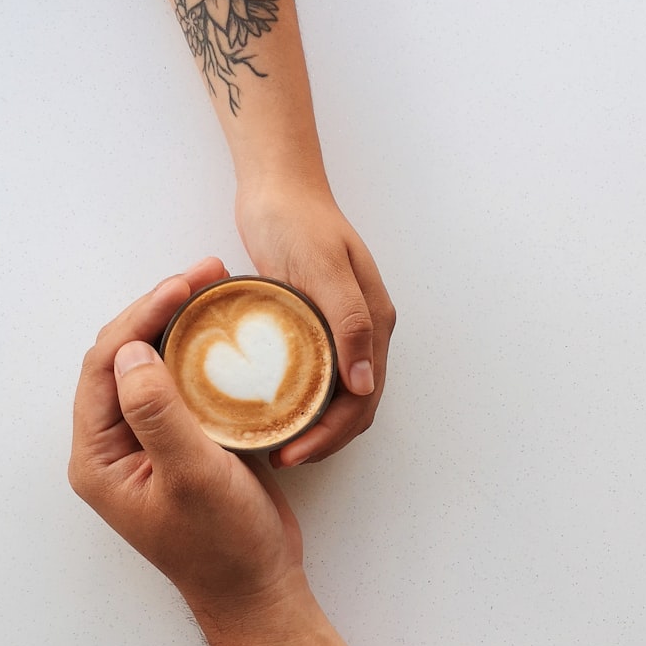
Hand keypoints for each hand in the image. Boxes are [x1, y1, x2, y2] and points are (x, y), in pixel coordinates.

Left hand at [68, 257, 305, 617]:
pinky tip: (224, 331)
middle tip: (204, 273)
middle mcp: (115, 444)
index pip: (105, 367)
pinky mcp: (181, 441)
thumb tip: (132, 350)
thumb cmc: (223, 544)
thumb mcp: (191, 477)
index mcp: (98, 455)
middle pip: (124, 358)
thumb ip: (157, 413)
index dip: (139, 317)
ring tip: (215, 289)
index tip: (183, 284)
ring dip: (179, 325)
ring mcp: (147, 441)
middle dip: (159, 310)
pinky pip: (182, 384)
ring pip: (154, 365)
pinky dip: (199, 352)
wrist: (258, 587)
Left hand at [235, 182, 395, 466]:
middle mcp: (363, 331)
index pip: (362, 400)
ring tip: (276, 444)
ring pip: (336, 395)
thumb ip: (349, 322)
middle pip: (353, 406)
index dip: (331, 435)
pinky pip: (315, 375)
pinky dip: (301, 401)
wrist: (277, 187)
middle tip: (280, 458)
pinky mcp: (316, 323)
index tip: (292, 454)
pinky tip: (272, 409)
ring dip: (313, 426)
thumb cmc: (297, 222)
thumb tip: (364, 384)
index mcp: (374, 323)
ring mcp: (340, 329)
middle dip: (322, 440)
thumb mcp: (322, 269)